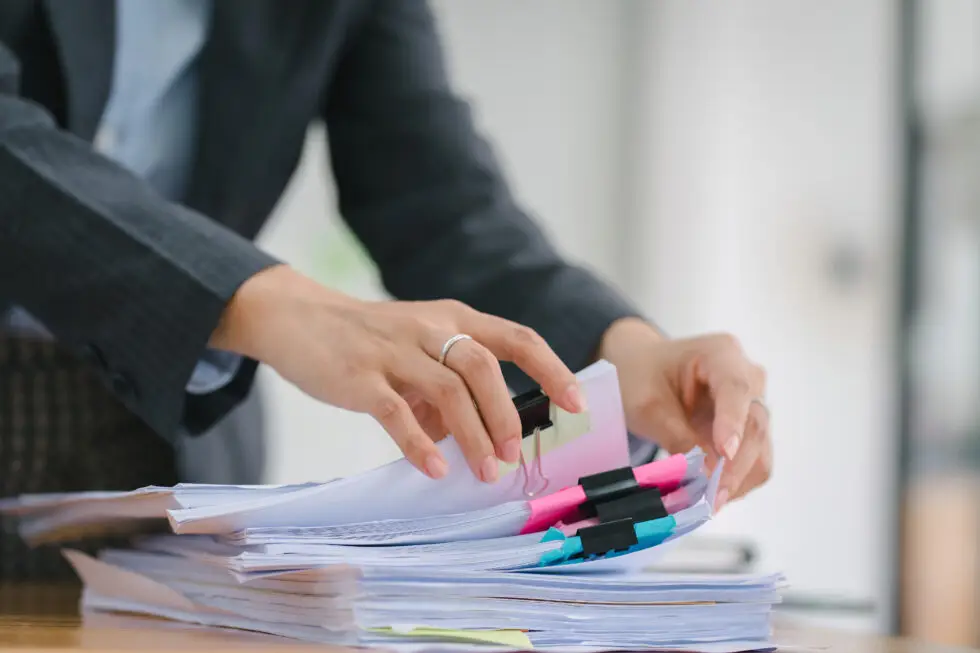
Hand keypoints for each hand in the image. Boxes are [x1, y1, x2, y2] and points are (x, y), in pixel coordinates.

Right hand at [211, 265, 585, 481]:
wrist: (299, 319)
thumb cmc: (370, 340)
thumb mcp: (418, 352)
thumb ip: (447, 391)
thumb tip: (473, 443)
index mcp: (454, 319)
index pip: (517, 338)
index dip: (551, 369)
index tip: (576, 403)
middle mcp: (431, 329)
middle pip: (484, 367)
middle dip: (506, 414)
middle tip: (513, 456)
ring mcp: (395, 351)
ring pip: (448, 391)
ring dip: (473, 434)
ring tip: (485, 471)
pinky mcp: (360, 377)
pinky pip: (397, 412)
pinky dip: (419, 443)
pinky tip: (433, 468)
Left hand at [598, 317, 771, 509]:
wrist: (639, 368)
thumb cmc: (640, 375)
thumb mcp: (647, 404)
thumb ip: (677, 435)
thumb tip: (706, 475)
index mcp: (721, 354)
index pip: (737, 388)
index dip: (733, 423)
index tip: (723, 454)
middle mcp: (747, 376)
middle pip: (756, 424)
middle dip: (735, 465)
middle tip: (711, 497)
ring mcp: (752, 404)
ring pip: (761, 447)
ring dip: (739, 479)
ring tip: (708, 502)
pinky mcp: (747, 430)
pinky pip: (754, 460)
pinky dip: (737, 481)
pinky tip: (712, 494)